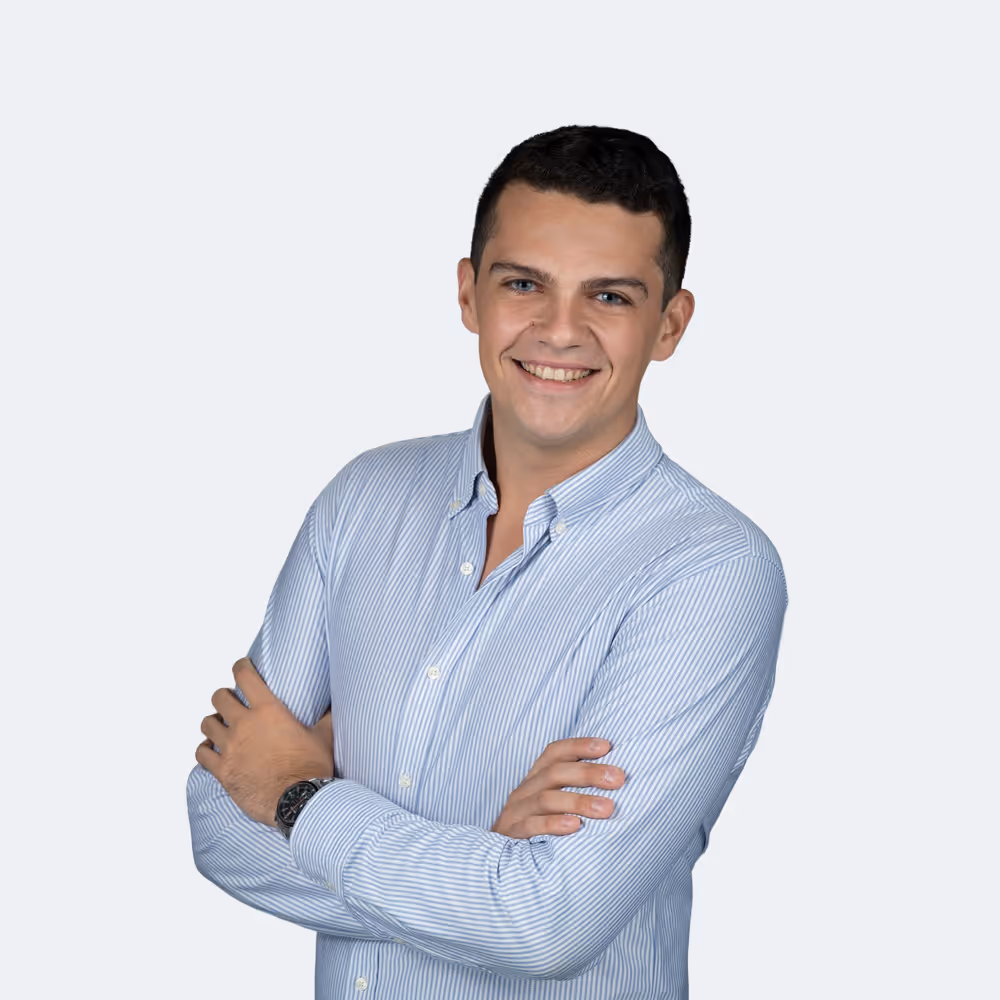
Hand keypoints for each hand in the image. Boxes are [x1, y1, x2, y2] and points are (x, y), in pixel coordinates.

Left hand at [195, 658, 333, 826]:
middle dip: (224, 696)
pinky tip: (211, 750)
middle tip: (231, 702)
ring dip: (213, 722)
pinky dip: (204, 749)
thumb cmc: (312, 767)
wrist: (297, 801)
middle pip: (219, 697)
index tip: (242, 666)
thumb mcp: (323, 737)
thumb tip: (336, 706)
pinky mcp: (222, 770)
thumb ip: (326, 718)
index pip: (245, 676)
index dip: (241, 666)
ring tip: (220, 726)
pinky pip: (201, 753)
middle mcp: (244, 724)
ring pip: (206, 723)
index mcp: (268, 710)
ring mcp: (230, 748)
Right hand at [491, 738, 625, 838]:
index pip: (556, 752)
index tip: (606, 746)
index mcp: (537, 777)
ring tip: (607, 808)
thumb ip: (574, 788)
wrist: (496, 860)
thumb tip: (616, 779)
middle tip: (618, 779)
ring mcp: (518, 811)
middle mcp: (526, 789)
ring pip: (547, 798)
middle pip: (556, 773)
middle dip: (589, 773)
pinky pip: (532, 826)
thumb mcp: (551, 801)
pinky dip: (554, 824)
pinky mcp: (513, 834)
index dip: (579, 746)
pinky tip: (575, 826)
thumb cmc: (535, 825)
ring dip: (579, 801)